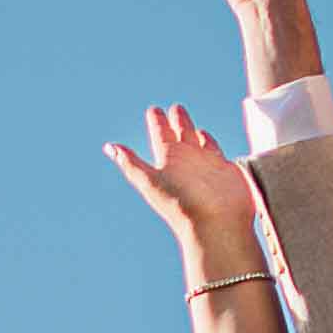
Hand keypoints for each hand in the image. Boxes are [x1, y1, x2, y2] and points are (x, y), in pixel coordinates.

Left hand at [103, 106, 262, 279]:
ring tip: (188, 118)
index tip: (153, 109)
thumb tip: (109, 147)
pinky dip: (209, 140)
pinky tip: (206, 135)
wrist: (215, 224)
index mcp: (168, 160)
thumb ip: (131, 164)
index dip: (157, 122)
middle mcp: (185, 161)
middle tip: (173, 107)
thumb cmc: (182, 205)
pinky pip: (214, 149)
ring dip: (191, 128)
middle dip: (175, 120)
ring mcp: (205, 164)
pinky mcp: (224, 169)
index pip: (160, 135)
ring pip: (196, 140)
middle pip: (179, 134)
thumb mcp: (151, 181)